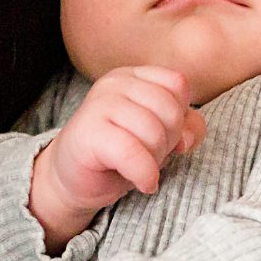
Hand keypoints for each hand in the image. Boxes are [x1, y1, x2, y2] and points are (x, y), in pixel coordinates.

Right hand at [29, 66, 206, 250]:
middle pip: (170, 109)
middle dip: (168, 142)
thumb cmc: (120, 156)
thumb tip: (186, 138)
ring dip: (156, 160)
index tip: (164, 137)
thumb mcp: (162, 138)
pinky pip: (132, 152)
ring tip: (141, 167)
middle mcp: (115, 82)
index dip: (181, 117)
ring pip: (154, 131)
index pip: (178, 85)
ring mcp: (99, 103)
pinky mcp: (89, 131)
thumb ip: (187, 128)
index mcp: (134, 76)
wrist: (74, 180)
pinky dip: (145, 174)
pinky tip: (143, 183)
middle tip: (150, 156)